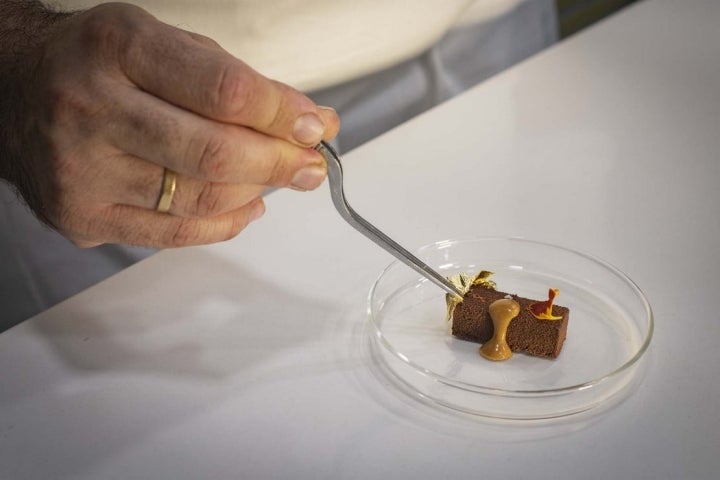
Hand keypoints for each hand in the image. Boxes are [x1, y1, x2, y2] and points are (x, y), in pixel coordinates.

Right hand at [6, 2, 338, 247]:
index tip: (314, 126)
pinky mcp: (82, 216)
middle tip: (310, 164)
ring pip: (200, 199)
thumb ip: (235, 81)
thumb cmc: (98, 63)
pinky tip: (246, 205)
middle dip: (280, 163)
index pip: (225, 91)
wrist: (14, 91)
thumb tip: (307, 121)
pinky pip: (175, 235)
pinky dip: (225, 223)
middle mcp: (90, 108)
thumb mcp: (164, 44)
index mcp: (118, 49)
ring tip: (278, 178)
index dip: (282, 114)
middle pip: (214, 153)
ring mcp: (81, 170)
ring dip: (257, 191)